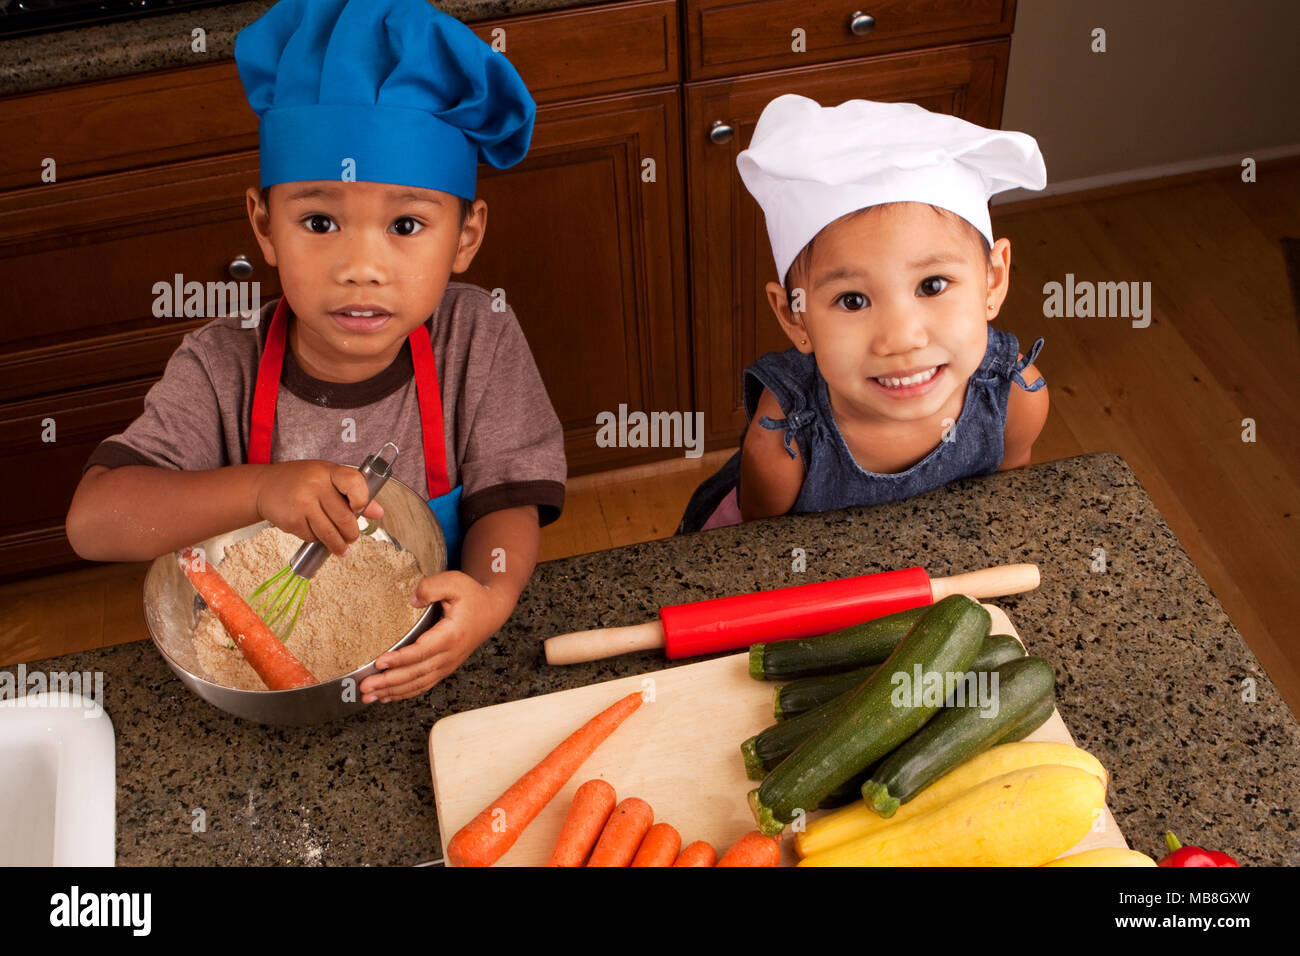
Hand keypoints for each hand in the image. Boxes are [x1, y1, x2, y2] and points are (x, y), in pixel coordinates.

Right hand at [253, 460, 382, 555]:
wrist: (264, 487)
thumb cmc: (302, 481)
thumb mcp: (328, 478)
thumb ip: (354, 492)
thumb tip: (378, 512)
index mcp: (329, 471)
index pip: (354, 482)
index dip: (363, 499)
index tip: (360, 508)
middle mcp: (315, 485)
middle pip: (344, 517)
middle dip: (352, 533)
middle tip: (352, 537)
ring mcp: (302, 503)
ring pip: (330, 533)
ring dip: (339, 545)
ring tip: (343, 548)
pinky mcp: (292, 520)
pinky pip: (313, 537)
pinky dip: (318, 540)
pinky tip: (317, 534)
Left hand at [359, 570, 509, 702]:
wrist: (491, 611)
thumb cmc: (472, 596)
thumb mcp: (455, 582)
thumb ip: (432, 587)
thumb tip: (413, 600)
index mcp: (451, 635)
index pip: (422, 651)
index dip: (400, 659)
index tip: (380, 662)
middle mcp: (450, 655)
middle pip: (416, 672)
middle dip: (389, 681)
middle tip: (365, 686)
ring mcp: (447, 664)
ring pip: (418, 683)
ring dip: (392, 691)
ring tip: (368, 696)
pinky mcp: (444, 668)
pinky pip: (423, 685)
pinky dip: (404, 693)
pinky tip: (387, 697)